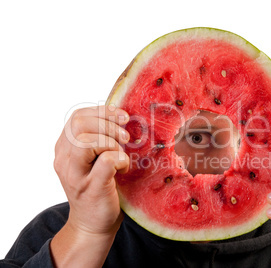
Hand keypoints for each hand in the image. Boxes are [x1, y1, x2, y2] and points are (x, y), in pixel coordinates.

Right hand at [53, 105, 129, 235]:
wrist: (92, 225)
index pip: (77, 117)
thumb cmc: (99, 187)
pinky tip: (123, 169)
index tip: (122, 117)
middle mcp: (64, 160)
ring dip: (111, 142)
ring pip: (86, 141)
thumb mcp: (93, 159)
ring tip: (122, 155)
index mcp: (64, 149)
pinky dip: (120, 159)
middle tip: (125, 137)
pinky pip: (106, 161)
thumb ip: (98, 139)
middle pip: (79, 124)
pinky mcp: (91, 188)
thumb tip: (122, 116)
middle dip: (108, 124)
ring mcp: (75, 175)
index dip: (102, 111)